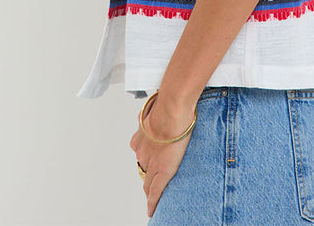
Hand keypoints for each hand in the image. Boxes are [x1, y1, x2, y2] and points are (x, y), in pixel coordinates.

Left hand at [129, 95, 195, 217]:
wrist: (172, 109)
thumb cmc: (167, 104)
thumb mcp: (154, 107)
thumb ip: (154, 113)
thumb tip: (157, 107)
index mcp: (141, 136)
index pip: (141, 152)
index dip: (145, 159)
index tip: (148, 162)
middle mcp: (142, 150)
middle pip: (143, 167)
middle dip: (147, 173)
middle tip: (152, 180)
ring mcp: (151, 162)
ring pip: (148, 181)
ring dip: (150, 188)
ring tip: (153, 196)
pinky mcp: (162, 171)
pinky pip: (155, 191)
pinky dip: (152, 202)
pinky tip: (151, 209)